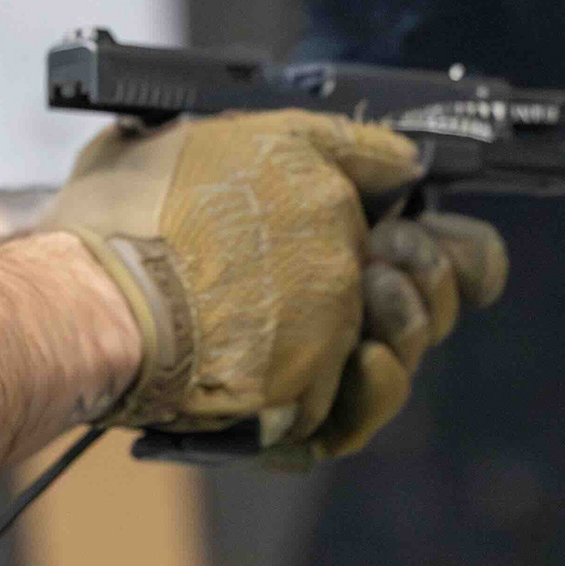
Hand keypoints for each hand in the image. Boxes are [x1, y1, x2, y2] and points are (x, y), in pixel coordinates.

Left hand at [42, 111, 507, 455]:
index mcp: (319, 234)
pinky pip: (355, 422)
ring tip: (372, 293)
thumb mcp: (268, 142)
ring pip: (403, 359)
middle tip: (385, 254)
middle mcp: (317, 300)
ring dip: (410, 322)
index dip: (455, 246)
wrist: (109, 289)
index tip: (433, 225)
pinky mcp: (281, 420)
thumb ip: (346, 146)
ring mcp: (300, 362)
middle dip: (431, 274)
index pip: (425, 250)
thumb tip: (405, 157)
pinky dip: (376, 390)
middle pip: (429, 306)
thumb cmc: (168, 207)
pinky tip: (369, 357)